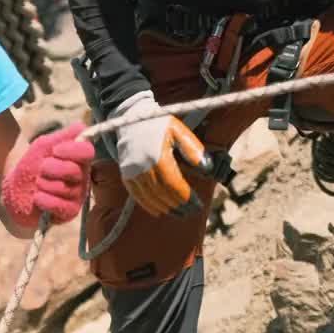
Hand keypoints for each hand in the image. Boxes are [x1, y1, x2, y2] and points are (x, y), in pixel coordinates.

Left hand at [1, 123, 95, 228]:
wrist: (14, 190)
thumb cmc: (31, 166)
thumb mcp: (42, 147)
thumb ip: (61, 137)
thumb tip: (81, 127)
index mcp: (79, 158)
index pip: (87, 151)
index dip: (71, 150)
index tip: (55, 151)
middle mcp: (82, 176)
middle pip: (74, 170)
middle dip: (50, 168)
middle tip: (40, 170)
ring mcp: (77, 195)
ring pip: (63, 188)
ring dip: (43, 185)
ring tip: (37, 185)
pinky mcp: (69, 212)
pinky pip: (60, 205)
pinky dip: (44, 200)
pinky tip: (37, 198)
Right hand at [110, 90, 206, 217]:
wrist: (130, 119)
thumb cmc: (159, 124)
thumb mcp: (179, 131)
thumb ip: (193, 149)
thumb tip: (207, 168)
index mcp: (158, 156)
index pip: (174, 184)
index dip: (186, 197)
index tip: (198, 205)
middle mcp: (143, 167)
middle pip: (163, 194)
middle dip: (178, 205)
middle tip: (191, 212)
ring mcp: (132, 172)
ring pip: (150, 197)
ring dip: (166, 208)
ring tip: (179, 214)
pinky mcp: (126, 174)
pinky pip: (137, 195)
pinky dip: (148, 205)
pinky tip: (160, 211)